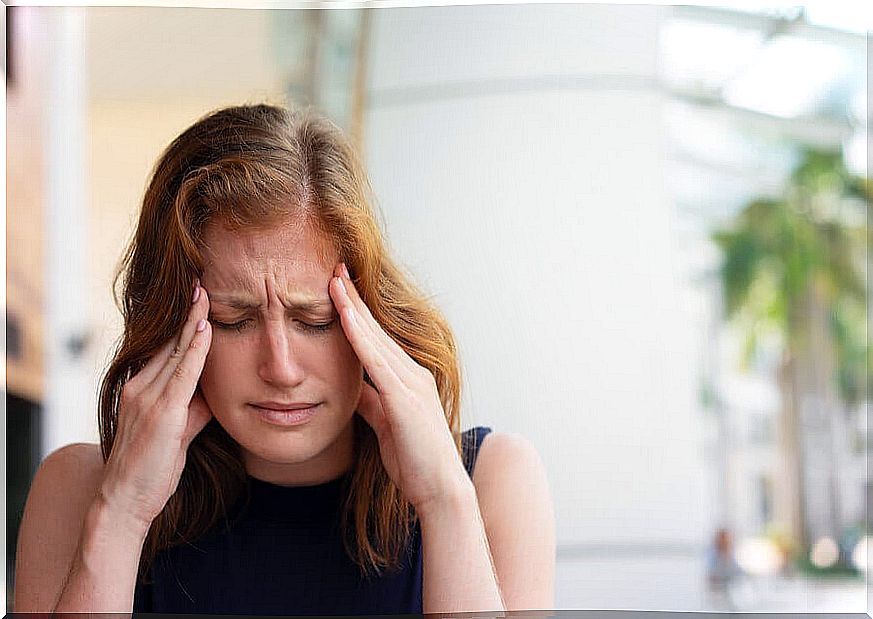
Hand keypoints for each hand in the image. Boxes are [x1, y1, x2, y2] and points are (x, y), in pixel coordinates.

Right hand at [99, 282, 213, 529]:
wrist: (124, 501)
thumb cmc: (151, 470)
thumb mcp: (178, 433)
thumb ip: (194, 410)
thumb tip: (212, 394)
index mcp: (140, 389)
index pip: (166, 350)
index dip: (183, 325)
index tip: (197, 301)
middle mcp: (139, 387)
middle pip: (169, 343)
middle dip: (187, 314)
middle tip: (202, 284)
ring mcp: (147, 398)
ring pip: (175, 352)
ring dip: (193, 322)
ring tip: (205, 295)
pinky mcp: (160, 412)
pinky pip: (182, 373)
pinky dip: (195, 350)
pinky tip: (205, 330)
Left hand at [329, 264, 470, 513]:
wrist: (439, 489)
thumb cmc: (414, 461)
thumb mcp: (384, 424)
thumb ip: (370, 402)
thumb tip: (349, 386)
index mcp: (408, 380)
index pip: (376, 340)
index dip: (356, 313)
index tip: (338, 290)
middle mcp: (413, 373)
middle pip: (376, 329)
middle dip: (354, 299)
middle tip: (335, 269)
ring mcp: (411, 383)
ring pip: (375, 338)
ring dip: (353, 308)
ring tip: (334, 281)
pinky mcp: (405, 398)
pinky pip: (376, 361)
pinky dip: (360, 337)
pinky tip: (345, 318)